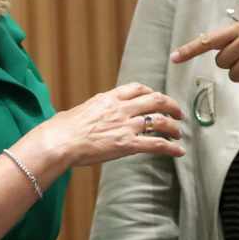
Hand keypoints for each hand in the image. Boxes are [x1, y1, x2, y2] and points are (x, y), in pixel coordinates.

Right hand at [35, 82, 183, 168]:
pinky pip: (157, 144)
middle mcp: (121, 109)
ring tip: (179, 133)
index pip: (137, 88)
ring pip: (161, 121)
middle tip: (178, 113)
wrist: (59, 142)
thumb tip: (92, 113)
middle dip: (171, 106)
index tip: (157, 98)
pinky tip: (178, 151)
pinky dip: (171, 147)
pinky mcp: (127, 144)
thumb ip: (95, 110)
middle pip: (156, 100)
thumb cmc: (62, 129)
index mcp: (109, 98)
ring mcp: (126, 126)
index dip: (152, 92)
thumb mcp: (81, 110)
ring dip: (174, 127)